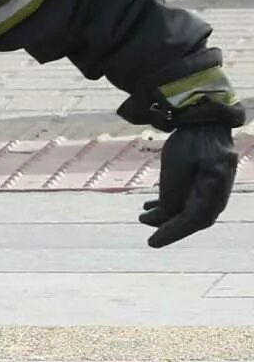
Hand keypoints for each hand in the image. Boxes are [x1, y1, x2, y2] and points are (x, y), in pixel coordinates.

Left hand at [139, 124, 236, 247]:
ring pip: (190, 210)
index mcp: (216, 185)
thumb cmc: (189, 140)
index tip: (153, 242)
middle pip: (196, 219)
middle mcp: (218, 190)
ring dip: (167, 216)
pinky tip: (148, 207)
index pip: (195, 218)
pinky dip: (170, 205)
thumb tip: (160, 219)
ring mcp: (213, 186)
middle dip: (172, 228)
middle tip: (152, 238)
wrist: (201, 119)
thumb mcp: (175, 167)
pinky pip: (189, 199)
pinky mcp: (205, 181)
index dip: (174, 232)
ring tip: (143, 217)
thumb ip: (171, 195)